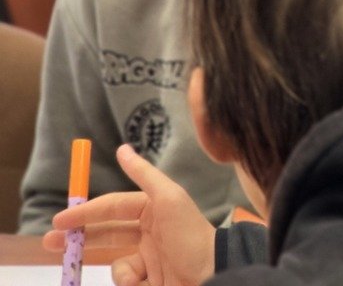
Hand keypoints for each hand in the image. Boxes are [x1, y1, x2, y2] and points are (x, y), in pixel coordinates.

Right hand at [42, 144, 216, 285]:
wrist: (212, 274)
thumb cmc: (189, 234)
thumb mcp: (169, 198)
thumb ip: (144, 174)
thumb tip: (121, 148)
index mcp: (152, 211)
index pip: (112, 208)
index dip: (85, 213)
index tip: (57, 221)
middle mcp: (148, 234)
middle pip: (106, 237)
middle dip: (80, 241)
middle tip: (51, 245)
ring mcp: (148, 262)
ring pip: (117, 268)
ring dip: (124, 275)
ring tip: (142, 278)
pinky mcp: (147, 283)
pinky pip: (127, 284)